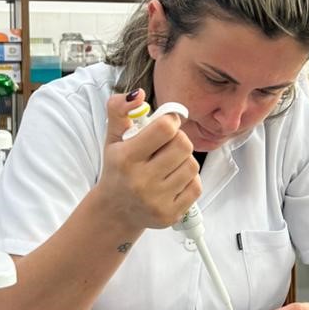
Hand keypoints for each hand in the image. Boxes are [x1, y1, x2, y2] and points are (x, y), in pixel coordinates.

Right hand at [96, 90, 201, 230]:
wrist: (115, 211)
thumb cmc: (118, 169)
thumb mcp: (112, 137)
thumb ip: (119, 109)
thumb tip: (139, 94)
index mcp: (126, 158)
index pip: (165, 128)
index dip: (171, 121)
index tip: (166, 125)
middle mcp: (141, 181)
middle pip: (184, 145)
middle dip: (179, 140)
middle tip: (167, 145)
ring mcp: (156, 201)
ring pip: (192, 165)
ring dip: (184, 160)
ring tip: (169, 164)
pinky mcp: (170, 215)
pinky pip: (196, 186)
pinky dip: (188, 180)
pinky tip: (173, 180)